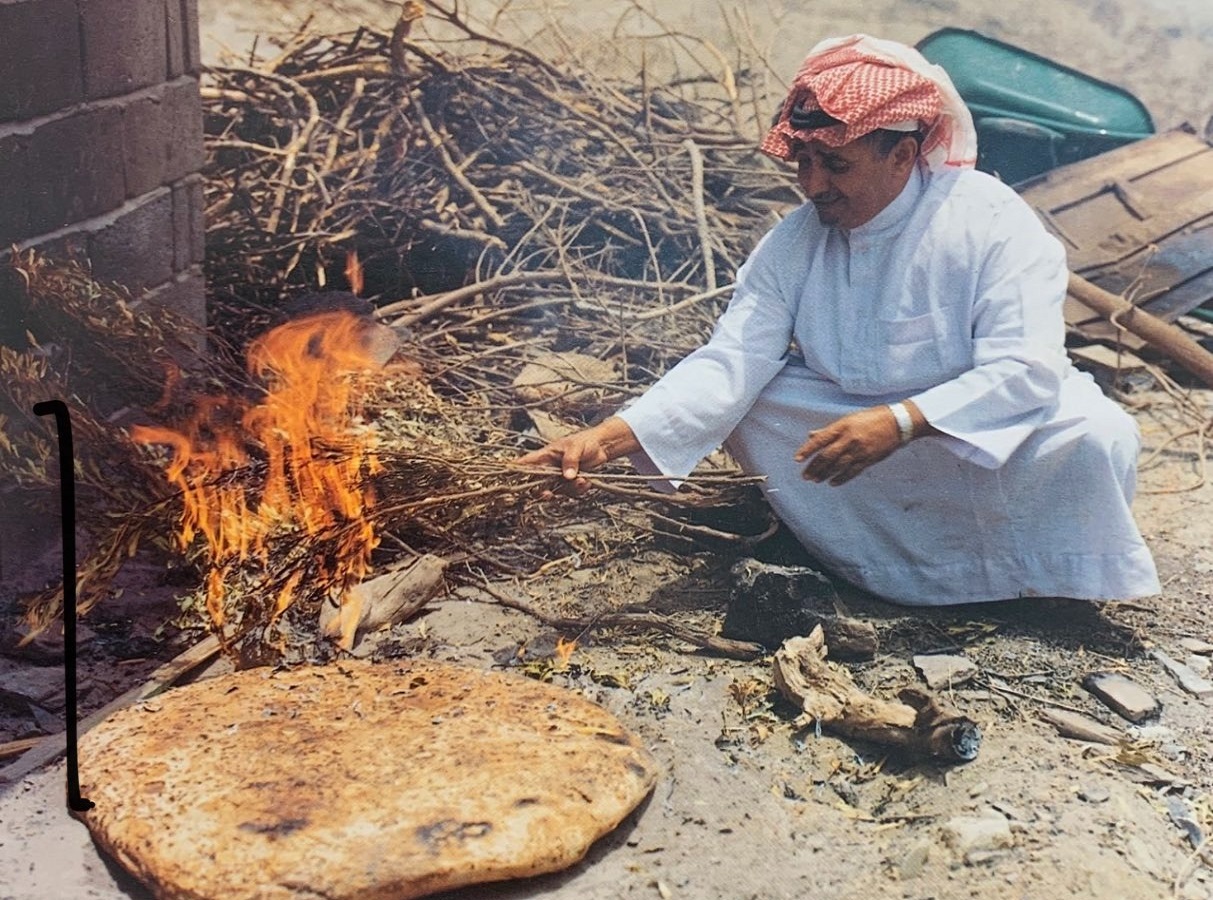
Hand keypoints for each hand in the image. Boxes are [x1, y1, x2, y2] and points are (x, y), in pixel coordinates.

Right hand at [514, 417, 639, 495]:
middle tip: (547, 494)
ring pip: (556, 490)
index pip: (526, 463)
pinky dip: (579, 490)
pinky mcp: (570, 483)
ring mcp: (560, 476)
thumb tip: (567, 476)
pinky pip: (570, 492)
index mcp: (545, 455)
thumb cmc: (585, 441)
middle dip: (541, 492)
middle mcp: (550, 468)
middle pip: (537, 484)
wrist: (602, 447)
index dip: (516, 471)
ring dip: (569, 489)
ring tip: (583, 481)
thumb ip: (570, 460)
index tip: (509, 478)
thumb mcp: (576, 447)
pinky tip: (587, 482)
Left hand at [793, 406, 902, 485]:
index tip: (797, 459)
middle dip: (814, 467)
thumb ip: (829, 429)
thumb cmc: (870, 418)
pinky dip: (841, 478)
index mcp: (842, 427)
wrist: (897, 423)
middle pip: (827, 456)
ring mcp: (859, 450)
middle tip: (805, 475)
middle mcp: (849, 439)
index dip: (807, 450)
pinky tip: (832, 482)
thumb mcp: (848, 419)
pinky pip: (852, 472)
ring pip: (837, 466)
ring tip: (815, 480)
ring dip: (824, 474)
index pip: (820, 440)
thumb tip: (812, 435)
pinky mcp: (868, 459)